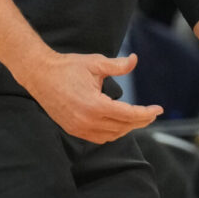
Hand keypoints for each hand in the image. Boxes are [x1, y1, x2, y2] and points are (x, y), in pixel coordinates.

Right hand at [19, 52, 161, 143]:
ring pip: (111, 135)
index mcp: (94, 105)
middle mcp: (86, 121)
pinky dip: (112, 132)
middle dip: (140, 121)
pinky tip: (120, 123)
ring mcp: (78, 128)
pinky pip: (98, 137)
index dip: (145, 113)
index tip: (158, 109)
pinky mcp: (72, 129)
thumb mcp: (95, 63)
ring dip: (127, 128)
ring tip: (139, 118)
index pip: (128, 114)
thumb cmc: (67, 67)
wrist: (39, 75)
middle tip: (152, 113)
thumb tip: (135, 60)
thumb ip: (118, 65)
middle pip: (122, 127)